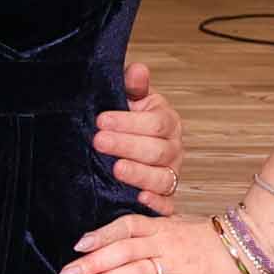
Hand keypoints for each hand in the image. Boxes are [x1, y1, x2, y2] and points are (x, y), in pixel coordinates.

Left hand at [60, 212, 254, 273]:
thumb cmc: (211, 238)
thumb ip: (153, 225)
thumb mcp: (179, 224)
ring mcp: (177, 264)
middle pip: (123, 250)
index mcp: (161, 227)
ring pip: (136, 271)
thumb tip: (129, 218)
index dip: (102, 234)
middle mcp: (165, 243)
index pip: (126, 225)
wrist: (252, 244)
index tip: (79, 244)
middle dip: (92, 262)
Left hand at [95, 60, 185, 215]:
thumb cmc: (130, 122)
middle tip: (99, 142)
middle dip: (126, 146)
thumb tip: (137, 69)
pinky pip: (167, 204)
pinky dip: (157, 204)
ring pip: (161, 178)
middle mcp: (173, 149)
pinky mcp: (165, 196)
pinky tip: (140, 199)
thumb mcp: (131, 100)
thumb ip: (133, 87)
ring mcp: (170, 174)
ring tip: (116, 169)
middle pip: (156, 151)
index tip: (101, 120)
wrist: (130, 145)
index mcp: (167, 122)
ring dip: (138, 174)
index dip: (128, 122)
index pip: (154, 123)